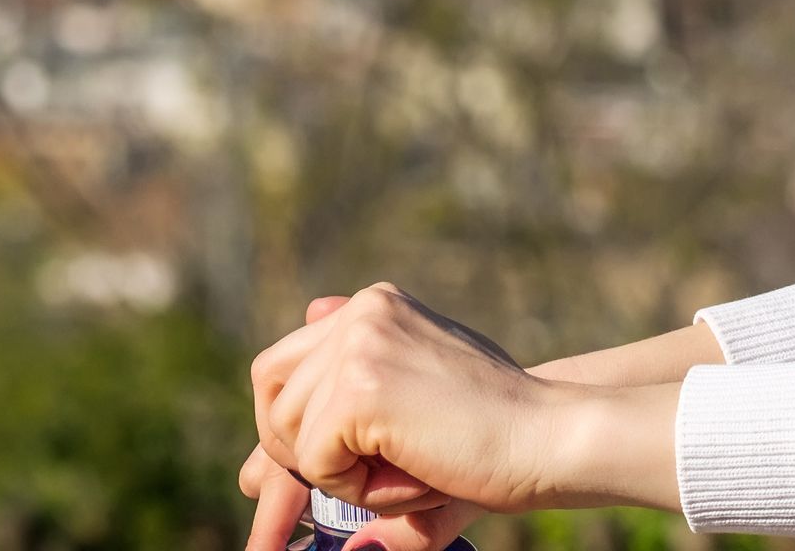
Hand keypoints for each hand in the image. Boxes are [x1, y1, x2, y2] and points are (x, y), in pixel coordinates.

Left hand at [241, 297, 484, 550]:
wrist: (547, 437)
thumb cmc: (490, 434)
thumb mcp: (408, 414)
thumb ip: (340, 429)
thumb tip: (247, 474)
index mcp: (375, 307)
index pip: (285, 366)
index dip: (286, 427)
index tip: (286, 478)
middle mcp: (364, 310)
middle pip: (270, 390)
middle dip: (294, 447)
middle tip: (359, 473)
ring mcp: (361, 343)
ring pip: (287, 432)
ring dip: (338, 471)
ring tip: (410, 465)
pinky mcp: (361, 388)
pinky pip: (313, 462)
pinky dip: (357, 487)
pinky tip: (415, 471)